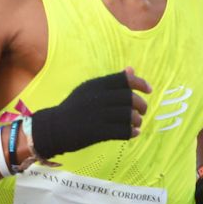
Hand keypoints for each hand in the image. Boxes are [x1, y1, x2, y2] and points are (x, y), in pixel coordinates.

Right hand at [29, 68, 151, 158]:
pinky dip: (131, 132)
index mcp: (95, 85)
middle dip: (141, 105)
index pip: (124, 80)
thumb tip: (131, 70)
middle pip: (129, 98)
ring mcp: (96, 115)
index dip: (140, 83)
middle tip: (142, 111)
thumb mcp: (89, 90)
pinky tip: (133, 133)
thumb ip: (111, 82)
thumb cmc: (74, 108)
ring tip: (137, 123)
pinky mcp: (95, 132)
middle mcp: (96, 98)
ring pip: (127, 116)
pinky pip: (121, 132)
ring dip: (137, 120)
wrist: (53, 128)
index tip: (149, 90)